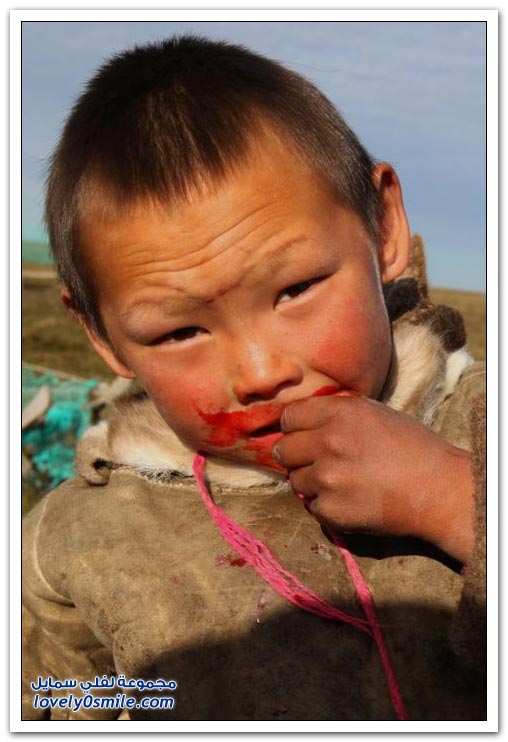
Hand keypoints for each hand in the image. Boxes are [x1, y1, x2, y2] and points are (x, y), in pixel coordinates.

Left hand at [272, 395, 473, 562]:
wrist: (438, 490)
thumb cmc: (412, 448)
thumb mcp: (374, 413)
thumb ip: (336, 413)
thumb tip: (304, 420)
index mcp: (339, 413)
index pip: (289, 417)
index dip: (294, 427)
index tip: (302, 435)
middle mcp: (328, 442)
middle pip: (284, 450)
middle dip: (296, 456)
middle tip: (316, 462)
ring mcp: (327, 478)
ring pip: (294, 480)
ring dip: (311, 482)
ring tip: (340, 483)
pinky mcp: (331, 510)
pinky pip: (311, 506)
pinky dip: (325, 506)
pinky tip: (349, 500)